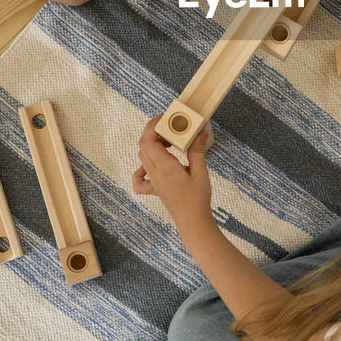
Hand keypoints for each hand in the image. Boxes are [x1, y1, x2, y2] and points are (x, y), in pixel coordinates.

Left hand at [132, 117, 214, 233]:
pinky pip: (139, 179)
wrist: (193, 222)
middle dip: (153, 132)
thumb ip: (197, 150)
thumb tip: (201, 132)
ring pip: (142, 157)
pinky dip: (140, 169)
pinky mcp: (155, 189)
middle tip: (170, 127)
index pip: (148, 141)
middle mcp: (155, 173)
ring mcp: (153, 182)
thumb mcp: (201, 172)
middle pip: (143, 146)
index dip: (152, 126)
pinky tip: (152, 166)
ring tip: (169, 142)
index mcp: (165, 167)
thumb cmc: (198, 199)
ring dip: (151, 145)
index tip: (165, 119)